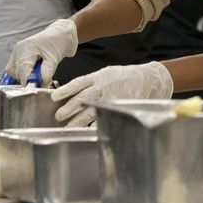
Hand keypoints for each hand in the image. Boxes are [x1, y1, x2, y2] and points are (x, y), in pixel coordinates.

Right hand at [5, 19, 77, 83]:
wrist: (61, 33)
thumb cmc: (59, 41)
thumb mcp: (54, 59)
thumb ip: (46, 73)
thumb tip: (40, 84)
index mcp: (27, 48)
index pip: (22, 69)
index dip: (27, 81)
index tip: (34, 87)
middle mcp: (19, 49)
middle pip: (16, 71)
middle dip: (27, 79)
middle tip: (40, 82)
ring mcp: (18, 51)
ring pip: (13, 71)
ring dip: (24, 76)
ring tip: (38, 75)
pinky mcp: (20, 54)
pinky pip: (16, 67)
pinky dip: (23, 73)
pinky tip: (32, 73)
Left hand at [51, 62, 172, 125]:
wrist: (148, 79)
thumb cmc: (125, 76)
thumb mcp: (107, 73)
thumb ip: (92, 82)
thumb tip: (75, 92)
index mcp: (99, 76)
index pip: (77, 83)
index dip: (65, 90)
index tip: (54, 97)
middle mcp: (103, 87)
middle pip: (81, 99)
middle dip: (68, 109)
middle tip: (58, 116)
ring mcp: (110, 98)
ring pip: (90, 111)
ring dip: (77, 120)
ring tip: (69, 127)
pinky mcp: (117, 108)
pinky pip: (103, 117)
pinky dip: (94, 124)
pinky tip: (87, 129)